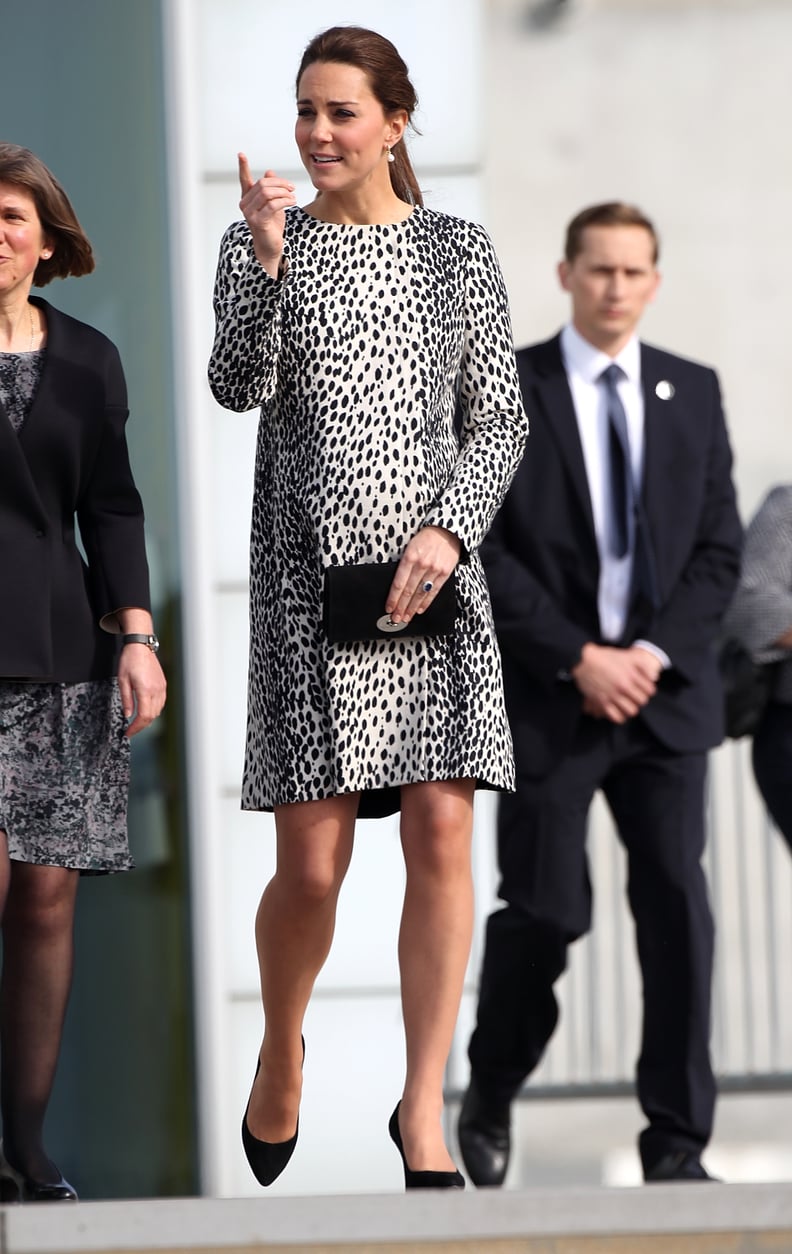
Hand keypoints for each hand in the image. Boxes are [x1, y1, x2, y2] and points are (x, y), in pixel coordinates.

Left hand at [118, 645, 166, 736]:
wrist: (141, 646)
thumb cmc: (129, 660)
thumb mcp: (122, 680)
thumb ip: (126, 699)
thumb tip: (127, 715)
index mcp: (145, 690)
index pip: (143, 716)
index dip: (136, 728)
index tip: (128, 733)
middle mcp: (156, 690)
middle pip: (152, 716)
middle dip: (141, 726)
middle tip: (131, 730)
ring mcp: (162, 687)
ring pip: (158, 711)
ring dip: (148, 719)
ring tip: (137, 722)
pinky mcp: (163, 684)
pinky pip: (161, 703)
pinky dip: (154, 710)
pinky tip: (146, 711)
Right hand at [238, 153, 295, 276]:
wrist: (271, 247)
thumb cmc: (271, 225)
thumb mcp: (273, 204)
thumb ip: (271, 189)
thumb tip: (269, 172)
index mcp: (247, 198)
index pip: (244, 179)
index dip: (242, 167)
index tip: (241, 154)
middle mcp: (245, 204)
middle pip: (262, 184)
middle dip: (280, 183)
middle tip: (292, 187)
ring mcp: (250, 213)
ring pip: (267, 193)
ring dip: (283, 192)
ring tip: (293, 196)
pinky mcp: (258, 221)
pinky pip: (272, 205)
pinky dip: (284, 201)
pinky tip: (292, 201)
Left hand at [386, 527, 461, 623]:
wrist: (447, 530)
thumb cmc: (425, 538)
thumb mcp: (410, 546)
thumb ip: (404, 564)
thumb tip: (396, 585)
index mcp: (410, 556)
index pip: (399, 583)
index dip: (393, 598)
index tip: (388, 608)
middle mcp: (422, 564)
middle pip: (408, 591)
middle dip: (401, 607)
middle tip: (395, 619)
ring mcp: (434, 570)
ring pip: (421, 594)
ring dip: (412, 608)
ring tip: (406, 617)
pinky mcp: (445, 573)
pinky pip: (434, 591)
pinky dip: (426, 602)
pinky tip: (419, 609)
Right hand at [573, 643, 659, 723]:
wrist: (584, 661)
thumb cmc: (606, 657)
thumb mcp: (627, 656)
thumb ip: (643, 665)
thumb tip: (654, 677)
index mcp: (631, 675)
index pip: (650, 691)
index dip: (648, 690)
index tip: (643, 688)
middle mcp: (623, 686)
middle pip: (642, 702)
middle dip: (640, 699)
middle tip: (635, 696)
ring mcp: (612, 695)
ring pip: (631, 711)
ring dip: (631, 708)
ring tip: (628, 704)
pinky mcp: (602, 702)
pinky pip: (616, 717)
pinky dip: (620, 716)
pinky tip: (619, 710)